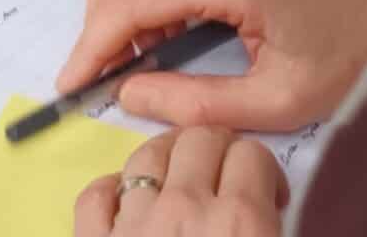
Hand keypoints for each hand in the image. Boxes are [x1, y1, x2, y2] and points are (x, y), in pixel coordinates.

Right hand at [57, 0, 366, 131]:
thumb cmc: (348, 59)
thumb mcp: (277, 101)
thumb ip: (196, 102)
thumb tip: (128, 94)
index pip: (131, 0)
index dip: (92, 43)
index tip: (71, 82)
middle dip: (95, 17)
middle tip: (97, 70)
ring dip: (116, 0)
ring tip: (128, 58)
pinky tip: (157, 35)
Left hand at [75, 129, 285, 236]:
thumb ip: (270, 231)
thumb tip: (269, 215)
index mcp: (241, 225)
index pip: (252, 155)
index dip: (261, 171)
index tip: (264, 194)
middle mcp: (185, 211)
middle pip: (200, 139)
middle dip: (217, 151)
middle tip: (223, 182)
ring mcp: (133, 226)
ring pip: (148, 155)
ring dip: (167, 161)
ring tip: (179, 184)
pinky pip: (95, 196)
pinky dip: (111, 193)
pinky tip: (127, 205)